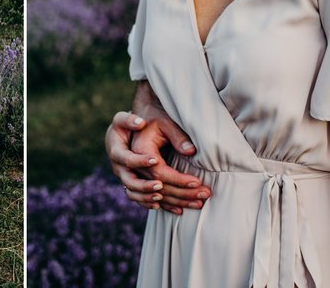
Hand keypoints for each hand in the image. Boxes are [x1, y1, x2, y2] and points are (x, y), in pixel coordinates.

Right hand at [106, 84, 211, 213]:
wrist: (130, 122)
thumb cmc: (148, 119)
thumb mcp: (162, 121)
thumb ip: (175, 134)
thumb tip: (191, 150)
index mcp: (132, 150)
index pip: (157, 171)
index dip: (176, 177)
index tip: (196, 181)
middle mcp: (124, 168)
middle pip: (156, 187)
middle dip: (182, 193)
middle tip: (204, 193)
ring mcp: (126, 177)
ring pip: (151, 197)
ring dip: (176, 203)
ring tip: (197, 203)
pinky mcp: (132, 182)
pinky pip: (146, 200)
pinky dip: (164, 206)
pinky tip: (179, 211)